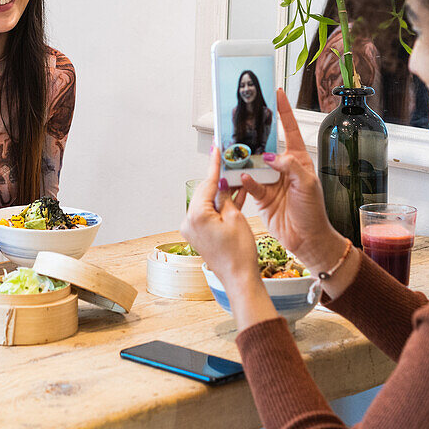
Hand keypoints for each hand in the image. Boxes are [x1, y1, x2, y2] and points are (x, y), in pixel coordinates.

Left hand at [180, 141, 258, 288]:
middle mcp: (189, 222)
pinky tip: (233, 198)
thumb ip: (226, 197)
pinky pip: (209, 214)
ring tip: (236, 181)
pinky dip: (219, 207)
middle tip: (230, 164)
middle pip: (205, 192)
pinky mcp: (198, 236)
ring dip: (221, 194)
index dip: (215, 165)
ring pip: (208, 203)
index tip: (215, 149)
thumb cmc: (239, 253)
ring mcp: (192, 230)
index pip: (207, 183)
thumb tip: (221, 184)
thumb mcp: (236, 218)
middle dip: (219, 180)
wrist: (239, 279)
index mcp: (197, 215)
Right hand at [240, 89, 347, 273]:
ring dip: (246, 158)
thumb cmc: (313, 211)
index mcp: (299, 160)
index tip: (276, 93)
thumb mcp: (306, 184)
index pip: (291, 130)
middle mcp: (284, 168)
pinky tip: (243, 177)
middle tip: (243, 120)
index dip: (284, 112)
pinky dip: (245, 180)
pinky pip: (249, 183)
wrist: (308, 239)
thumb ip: (289, 166)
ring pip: (254, 164)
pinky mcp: (261, 196)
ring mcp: (271, 182)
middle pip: (267, 145)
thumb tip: (271, 156)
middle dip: (256, 133)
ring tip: (234, 148)